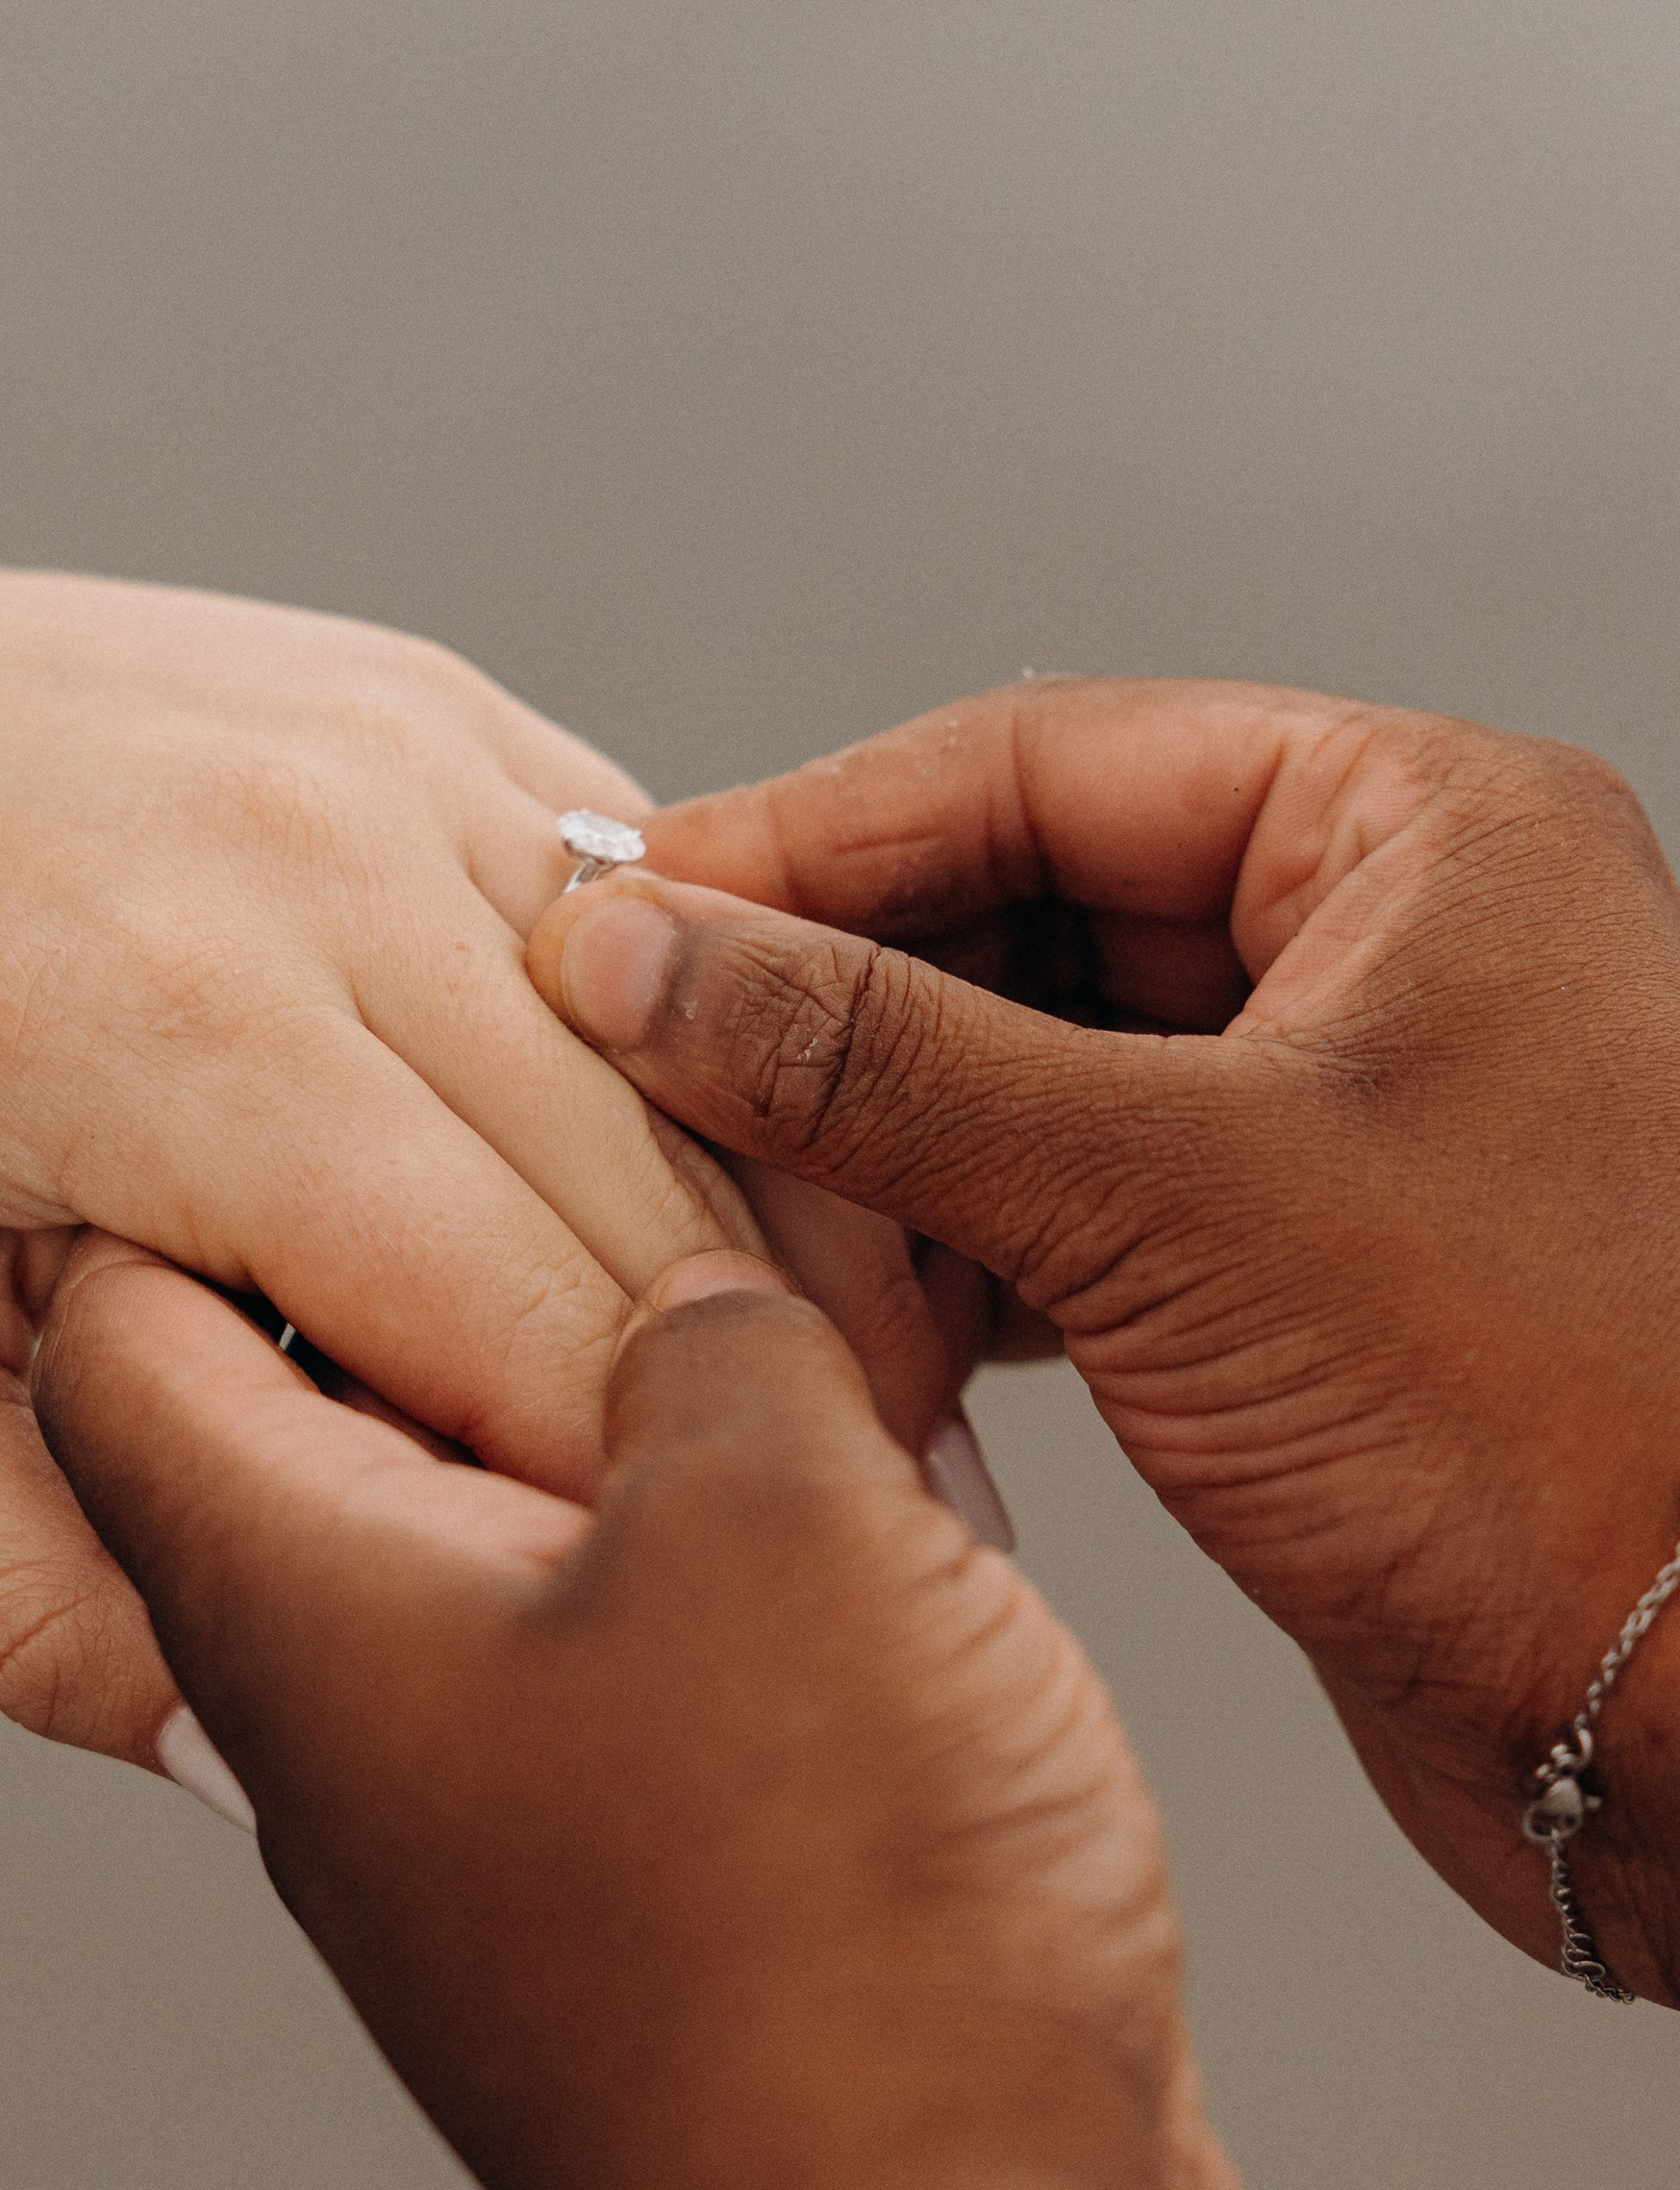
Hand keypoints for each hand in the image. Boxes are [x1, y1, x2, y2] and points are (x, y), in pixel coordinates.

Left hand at [0, 427, 778, 1775]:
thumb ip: (23, 1586)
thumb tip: (239, 1761)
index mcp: (169, 1032)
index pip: (525, 1323)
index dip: (620, 1518)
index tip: (664, 1654)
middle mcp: (327, 860)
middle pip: (661, 1206)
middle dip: (739, 1420)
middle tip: (800, 1585)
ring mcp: (413, 754)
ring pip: (710, 1065)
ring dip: (775, 1261)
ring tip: (797, 1437)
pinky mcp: (461, 714)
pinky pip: (680, 939)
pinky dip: (713, 1099)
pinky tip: (708, 1240)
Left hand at [30, 1233, 1263, 2189]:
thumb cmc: (827, 1933)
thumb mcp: (776, 1519)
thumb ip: (704, 1329)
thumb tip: (698, 1287)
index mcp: (289, 1590)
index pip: (118, 1320)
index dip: (203, 1158)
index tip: (352, 1041)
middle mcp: (348, 1693)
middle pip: (305, 1390)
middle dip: (455, 1233)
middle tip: (628, 1127)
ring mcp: (493, 1784)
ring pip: (495, 1495)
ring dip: (626, 1382)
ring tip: (785, 1290)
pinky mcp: (650, 1850)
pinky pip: (638, 1613)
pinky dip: (726, 1514)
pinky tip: (874, 1455)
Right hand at [527, 677, 1679, 1993]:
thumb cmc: (1558, 1426)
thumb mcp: (1170, 1202)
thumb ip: (883, 1065)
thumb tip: (647, 956)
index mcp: (1424, 835)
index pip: (1046, 763)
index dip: (816, 834)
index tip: (631, 909)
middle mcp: (1398, 953)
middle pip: (1033, 909)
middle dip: (840, 995)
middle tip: (644, 1055)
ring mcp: (1357, 1125)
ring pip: (1045, 1074)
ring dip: (886, 1142)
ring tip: (730, 1197)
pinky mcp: (1312, 1287)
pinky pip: (1084, 1213)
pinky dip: (959, 1255)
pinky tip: (864, 1313)